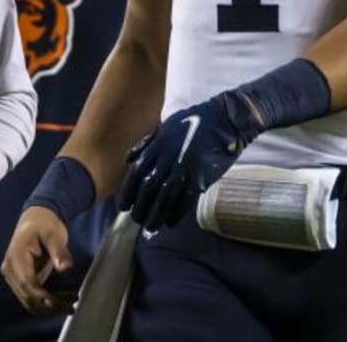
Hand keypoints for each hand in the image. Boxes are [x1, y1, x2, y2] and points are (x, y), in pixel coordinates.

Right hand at [0, 206, 77, 315]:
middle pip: (26, 296)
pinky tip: (63, 300)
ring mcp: (13, 276)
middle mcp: (10, 268)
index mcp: (15, 256)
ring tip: (70, 305)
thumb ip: (59, 251)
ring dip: (48, 307)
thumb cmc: (45, 224)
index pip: (26, 283)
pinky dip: (46, 302)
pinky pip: (31, 296)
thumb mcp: (54, 234)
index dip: (41, 297)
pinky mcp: (20, 279)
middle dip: (48, 306)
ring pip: (28, 301)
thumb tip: (64, 268)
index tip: (59, 303)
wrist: (36, 218)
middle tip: (72, 306)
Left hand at [117, 94, 249, 230]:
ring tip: (151, 227)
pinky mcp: (202, 174)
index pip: (137, 172)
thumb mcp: (165, 127)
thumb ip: (146, 144)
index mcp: (158, 144)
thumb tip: (129, 160)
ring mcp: (185, 165)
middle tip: (136, 220)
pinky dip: (177, 212)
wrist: (224, 119)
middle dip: (141, 206)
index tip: (123, 206)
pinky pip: (187, 197)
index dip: (128, 191)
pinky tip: (170, 222)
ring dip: (156, 214)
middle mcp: (168, 156)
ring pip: (166, 195)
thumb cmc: (194, 122)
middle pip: (149, 186)